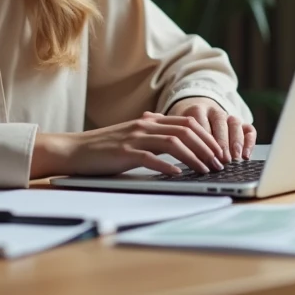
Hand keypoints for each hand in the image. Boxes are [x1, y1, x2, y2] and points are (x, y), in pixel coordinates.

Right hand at [31, 112, 226, 178]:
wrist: (74, 150)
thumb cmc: (104, 148)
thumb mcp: (131, 135)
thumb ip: (152, 133)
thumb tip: (175, 137)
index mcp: (149, 121)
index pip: (186, 123)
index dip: (207, 136)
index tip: (219, 152)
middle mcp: (144, 125)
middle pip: (185, 130)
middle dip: (207, 146)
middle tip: (220, 163)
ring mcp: (134, 138)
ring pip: (173, 142)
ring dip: (194, 157)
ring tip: (206, 169)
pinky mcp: (124, 153)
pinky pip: (151, 157)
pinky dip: (168, 166)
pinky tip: (179, 174)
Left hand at [167, 97, 256, 162]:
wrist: (192, 109)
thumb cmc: (180, 128)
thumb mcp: (173, 133)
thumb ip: (173, 142)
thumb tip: (171, 167)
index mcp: (194, 109)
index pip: (198, 122)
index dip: (201, 140)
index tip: (202, 157)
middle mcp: (212, 110)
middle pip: (219, 121)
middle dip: (221, 142)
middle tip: (222, 160)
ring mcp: (227, 115)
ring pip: (234, 122)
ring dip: (236, 141)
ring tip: (235, 158)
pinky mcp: (238, 123)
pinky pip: (248, 128)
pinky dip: (249, 141)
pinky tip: (245, 155)